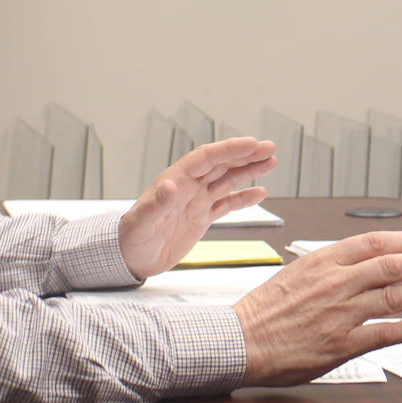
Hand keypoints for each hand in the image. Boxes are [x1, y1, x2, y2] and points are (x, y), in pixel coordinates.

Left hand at [118, 136, 275, 279]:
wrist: (130, 259)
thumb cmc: (131, 238)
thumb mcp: (143, 222)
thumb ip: (158, 203)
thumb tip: (171, 185)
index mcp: (176, 180)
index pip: (206, 158)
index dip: (229, 149)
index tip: (251, 143)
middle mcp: (189, 187)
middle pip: (221, 165)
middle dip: (245, 155)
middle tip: (269, 148)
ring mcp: (196, 201)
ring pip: (227, 180)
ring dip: (249, 171)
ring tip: (271, 162)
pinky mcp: (201, 218)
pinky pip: (226, 204)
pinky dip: (244, 198)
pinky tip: (259, 193)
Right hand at [234, 231, 401, 385]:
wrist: (239, 341)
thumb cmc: (265, 309)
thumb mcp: (296, 272)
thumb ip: (331, 266)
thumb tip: (364, 260)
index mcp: (323, 261)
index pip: (375, 243)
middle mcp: (335, 283)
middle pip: (393, 266)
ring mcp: (339, 314)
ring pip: (395, 297)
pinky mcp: (340, 344)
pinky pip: (384, 334)